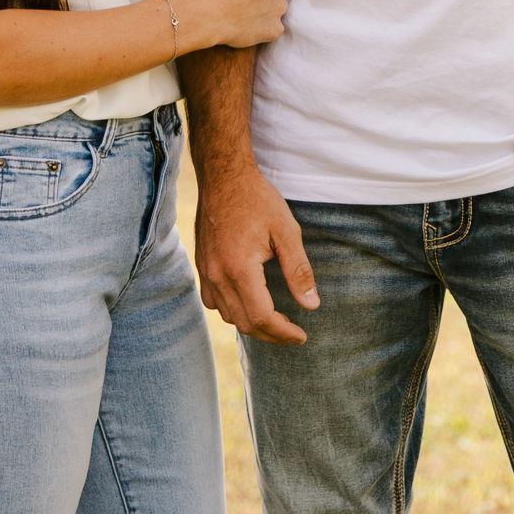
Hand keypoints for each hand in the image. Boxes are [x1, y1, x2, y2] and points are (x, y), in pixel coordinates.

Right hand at [194, 164, 318, 343]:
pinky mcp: (201, 266)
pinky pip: (214, 302)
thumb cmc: (257, 199)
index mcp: (240, 268)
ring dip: (252, 324)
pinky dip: (233, 311)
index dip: (284, 332)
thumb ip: (299, 270)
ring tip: (276, 321)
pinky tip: (249, 303)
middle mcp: (218, 276)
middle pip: (245, 323)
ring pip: (228, 316)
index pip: (262, 317)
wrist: (223, 177)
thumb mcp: (286, 230)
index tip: (302, 336)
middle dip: (271, 334)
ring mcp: (206, 272)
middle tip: (293, 333)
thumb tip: (311, 305)